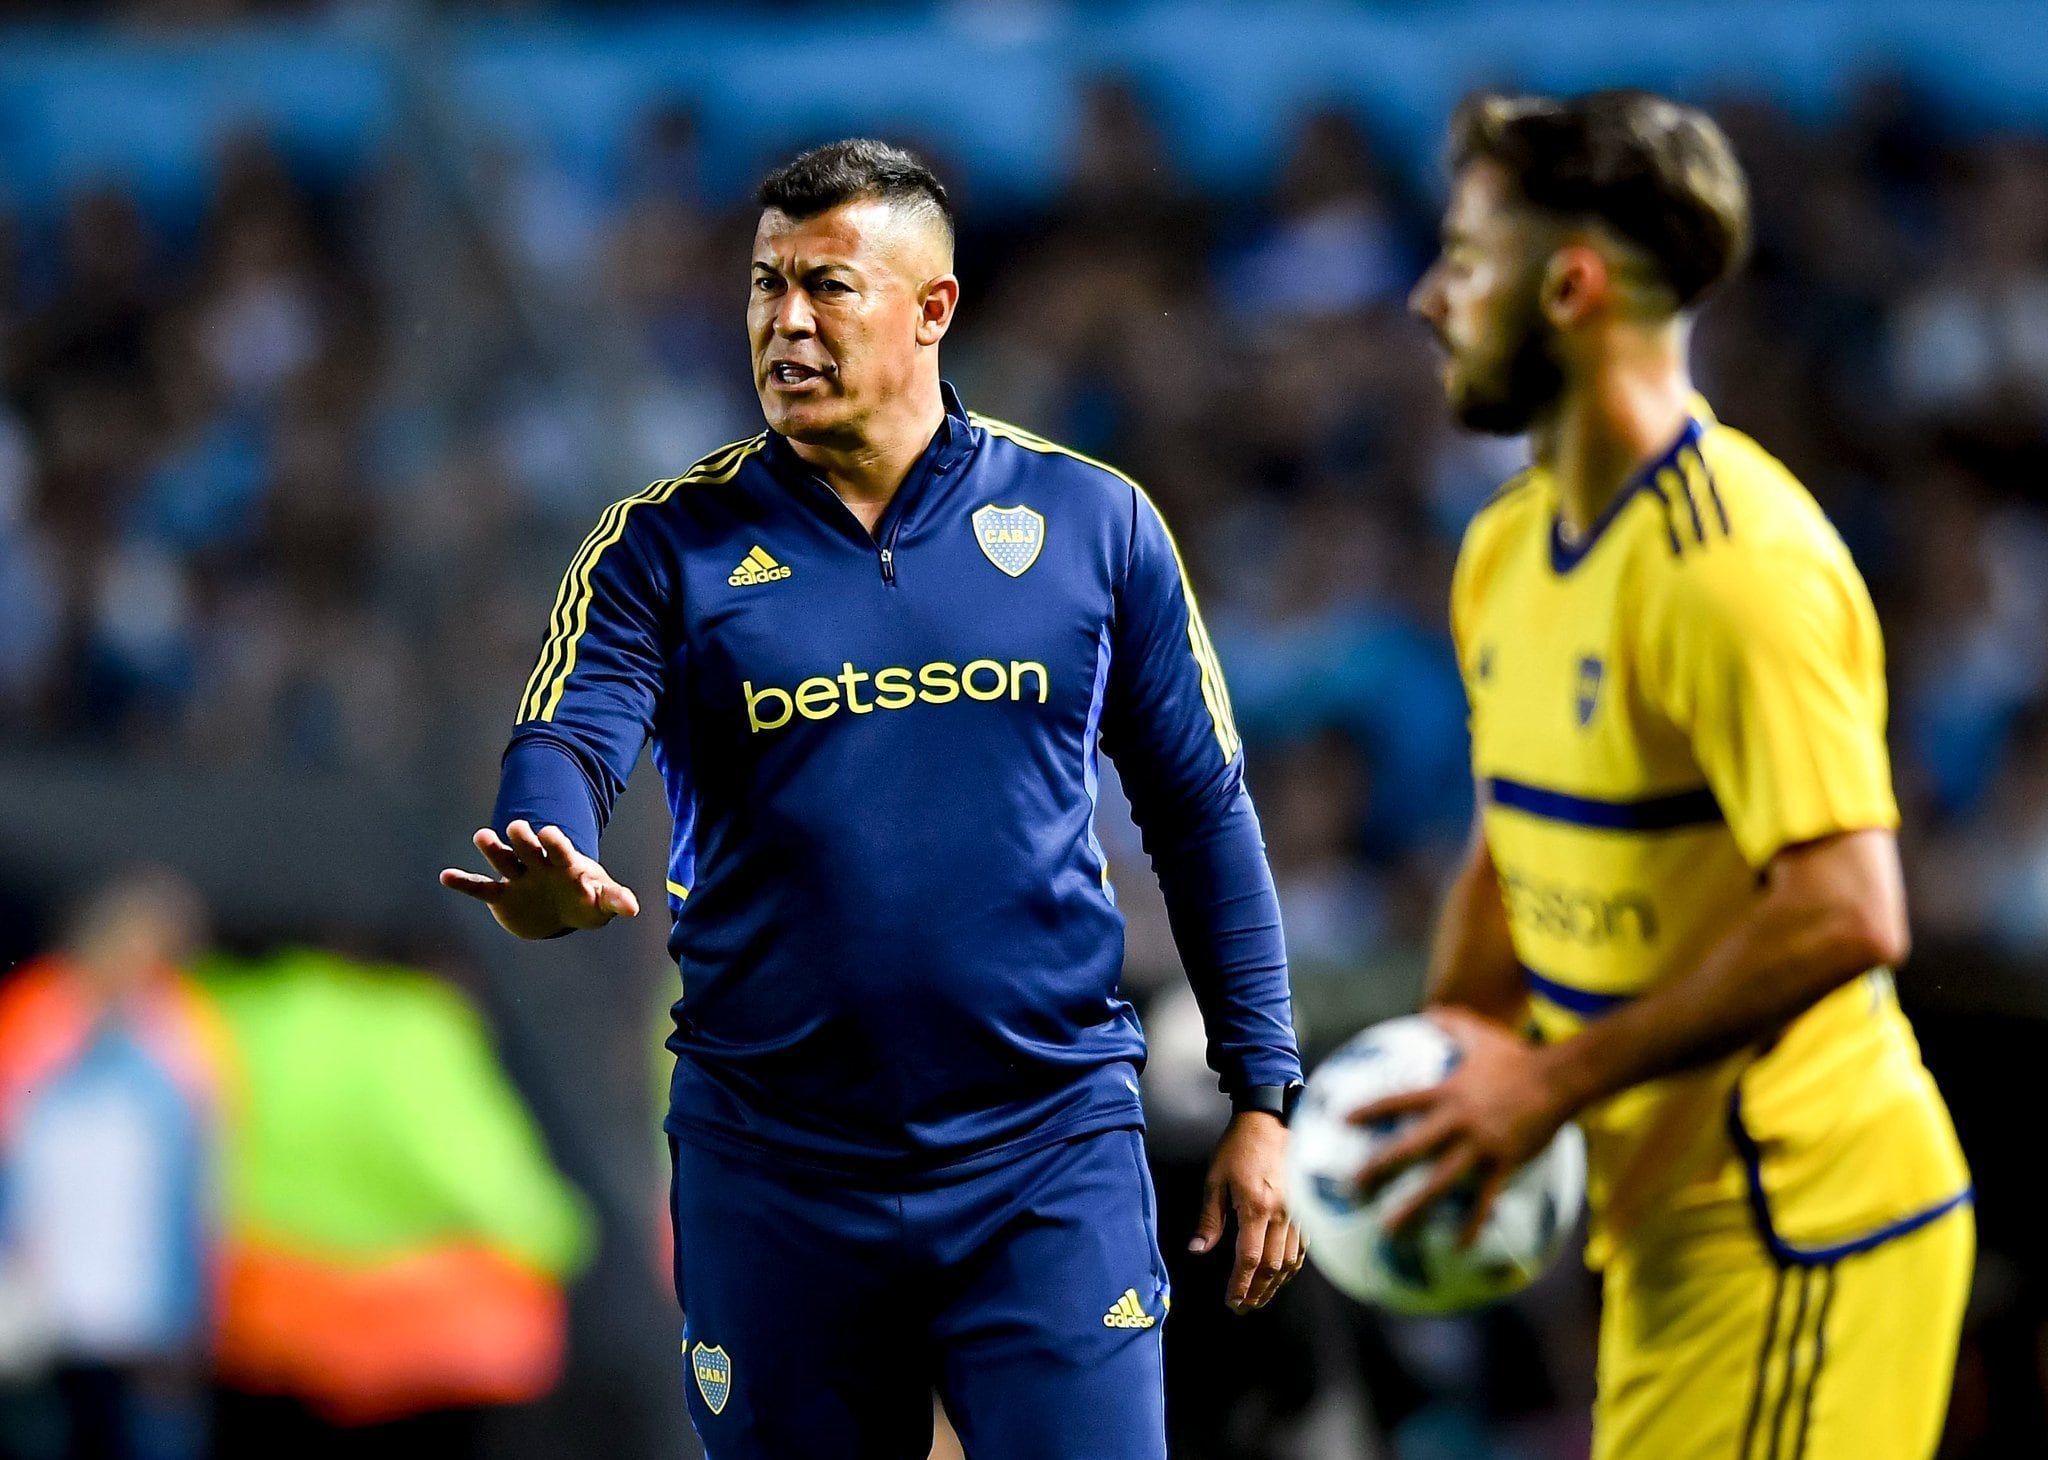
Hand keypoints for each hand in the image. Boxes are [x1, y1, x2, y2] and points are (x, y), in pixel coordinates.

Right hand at [439, 820, 639, 939]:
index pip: (560, 849)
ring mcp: (518, 878)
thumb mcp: (602, 901)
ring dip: (494, 849)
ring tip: (482, 836)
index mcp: (565, 863)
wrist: (564, 911)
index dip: (556, 842)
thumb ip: (614, 900)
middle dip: (524, 838)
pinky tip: (445, 876)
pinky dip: (464, 883)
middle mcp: (539, 865)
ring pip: (503, 860)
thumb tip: (632, 908)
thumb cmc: (587, 899)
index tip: (550, 832)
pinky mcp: (502, 896)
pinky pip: (481, 888)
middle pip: (529, 848)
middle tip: (516, 826)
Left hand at [1189, 1111, 1307, 1313]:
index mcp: (1256, 1208)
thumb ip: (1209, 1219)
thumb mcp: (1215, 1180)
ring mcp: (1298, 1212)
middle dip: (1258, 1291)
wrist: (1271, 1120)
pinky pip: (1302, 1247)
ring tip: (1259, 1297)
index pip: (1249, 1259)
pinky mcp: (1306, 1208)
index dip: (1240, 1285)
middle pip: (1272, 1267)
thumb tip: (1197, 1251)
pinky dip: (1291, 1266)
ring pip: (1290, 1261)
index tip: (1232, 1301)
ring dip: (1275, 1285)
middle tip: (1244, 1307)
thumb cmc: (1239, 1147)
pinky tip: (1280, 1274)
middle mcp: (1281, 1214)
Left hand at [1348, 1007, 1567, 1244]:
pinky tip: (1458, 1245)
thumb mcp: (1480, 1034)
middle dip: (1378, 1168)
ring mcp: (1480, 1145)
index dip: (1369, 1110)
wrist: (1560, 1079)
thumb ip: (1452, 1023)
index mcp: (1446, 1093)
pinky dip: (1472, 1223)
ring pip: (1440, 1182)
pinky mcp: (1504, 1163)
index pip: (1398, 1101)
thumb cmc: (1518, 1056)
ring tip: (1389, 1229)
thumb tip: (1430, 1011)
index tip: (1341, 1122)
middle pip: (1409, 1148)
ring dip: (1413, 1207)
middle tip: (1350, 1188)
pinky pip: (1484, 1199)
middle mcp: (1457, 1121)